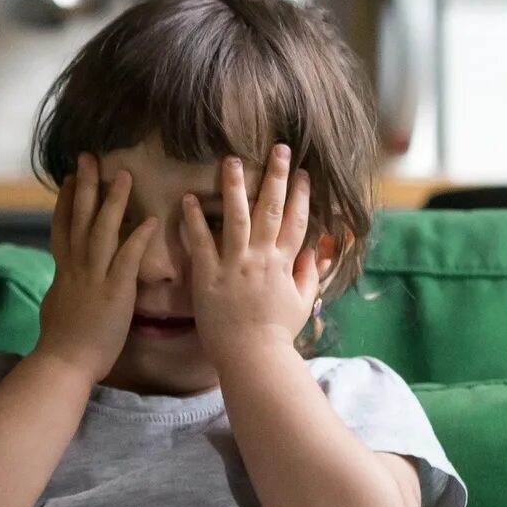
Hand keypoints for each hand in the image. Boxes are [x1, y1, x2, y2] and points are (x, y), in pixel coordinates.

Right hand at [33, 153, 160, 380]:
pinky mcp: (115, 290)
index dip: (66, 200)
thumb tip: (60, 282)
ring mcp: (95, 276)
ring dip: (114, 201)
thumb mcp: (56, 306)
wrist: (64, 361)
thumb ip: (62, 288)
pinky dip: (138, 237)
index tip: (70, 177)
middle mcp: (76, 266)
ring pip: (102, 230)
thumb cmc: (60, 341)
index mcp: (64, 270)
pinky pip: (128, 258)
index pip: (62, 226)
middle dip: (85, 186)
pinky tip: (151, 220)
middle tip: (89, 157)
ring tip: (123, 175)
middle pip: (79, 217)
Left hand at [180, 146, 324, 367]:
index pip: (296, 222)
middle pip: (271, 210)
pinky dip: (194, 220)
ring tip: (231, 161)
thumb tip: (318, 251)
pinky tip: (187, 198)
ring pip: (237, 218)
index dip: (300, 195)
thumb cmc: (276, 333)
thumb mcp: (302, 303)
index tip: (302, 172)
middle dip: (276, 177)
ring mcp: (235, 265)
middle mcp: (262, 258)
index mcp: (284, 264)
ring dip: (235, 188)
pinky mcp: (209, 275)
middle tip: (278, 148)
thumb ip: (309, 274)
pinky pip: (201, 242)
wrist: (253, 357)